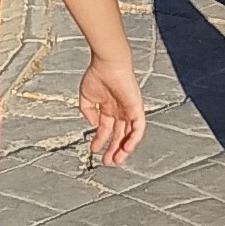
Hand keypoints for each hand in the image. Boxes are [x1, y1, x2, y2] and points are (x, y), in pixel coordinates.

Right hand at [78, 48, 145, 166]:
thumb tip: (92, 124)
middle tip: (107, 161)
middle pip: (119, 135)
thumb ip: (87, 112)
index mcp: (108, 108)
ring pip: (129, 135)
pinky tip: (126, 148)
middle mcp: (119, 111)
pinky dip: (133, 139)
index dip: (100, 140)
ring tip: (116, 160)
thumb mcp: (86, 98)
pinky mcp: (137, 108)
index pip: (106, 129)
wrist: (108, 63)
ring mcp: (129, 110)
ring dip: (122, 149)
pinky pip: (138, 128)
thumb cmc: (97, 75)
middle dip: (112, 149)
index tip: (94, 150)